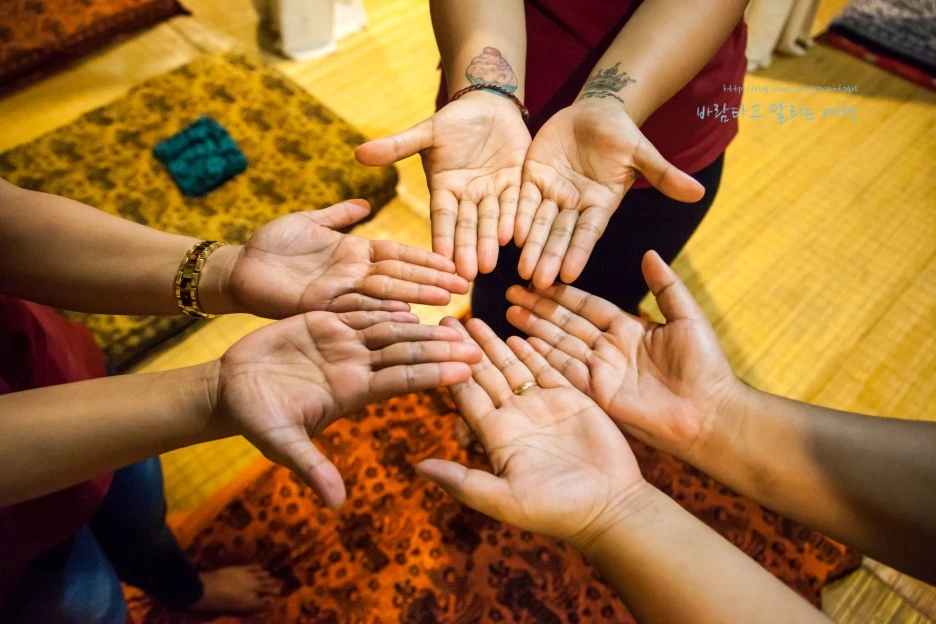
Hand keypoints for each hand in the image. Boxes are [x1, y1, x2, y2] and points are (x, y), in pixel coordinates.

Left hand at [205, 200, 469, 317]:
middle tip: (465, 285)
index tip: (452, 259)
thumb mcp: (308, 221)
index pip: (398, 254)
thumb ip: (338, 215)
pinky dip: (381, 312)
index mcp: (353, 253)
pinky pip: (356, 309)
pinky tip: (407, 316)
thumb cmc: (271, 245)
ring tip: (446, 301)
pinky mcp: (320, 307)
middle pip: (399, 276)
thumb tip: (365, 204)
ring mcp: (339, 292)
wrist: (238, 269)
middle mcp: (352, 275)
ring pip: (384, 294)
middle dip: (431, 280)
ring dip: (415, 297)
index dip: (425, 257)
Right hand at [215, 310, 481, 507]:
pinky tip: (409, 299)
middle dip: (441, 348)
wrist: (230, 389)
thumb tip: (337, 504)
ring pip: (389, 329)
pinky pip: (359, 310)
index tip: (466, 370)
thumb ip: (311, 468)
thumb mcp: (282, 445)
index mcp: (352, 392)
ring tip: (455, 318)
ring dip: (422, 325)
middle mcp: (355, 366)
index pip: (402, 379)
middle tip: (477, 344)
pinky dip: (383, 303)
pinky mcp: (323, 321)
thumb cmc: (256, 419)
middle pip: (406, 353)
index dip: (433, 373)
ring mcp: (341, 343)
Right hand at [356, 91, 531, 279]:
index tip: (440, 260)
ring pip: (492, 220)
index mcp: (444, 189)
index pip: (442, 217)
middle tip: (467, 275)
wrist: (490, 105)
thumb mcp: (426, 132)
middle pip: (467, 226)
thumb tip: (358, 153)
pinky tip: (514, 236)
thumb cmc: (454, 119)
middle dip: (467, 249)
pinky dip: (515, 219)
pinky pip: (516, 203)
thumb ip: (397, 146)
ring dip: (490, 242)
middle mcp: (468, 197)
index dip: (442, 238)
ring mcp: (493, 192)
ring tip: (488, 264)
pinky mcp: (517, 184)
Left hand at [416, 317, 643, 548]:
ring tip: (474, 318)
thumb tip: (418, 467)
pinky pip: (546, 369)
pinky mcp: (571, 399)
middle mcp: (515, 417)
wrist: (610, 507)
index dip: (448, 369)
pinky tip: (515, 332)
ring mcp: (542, 406)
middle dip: (465, 347)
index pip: (466, 395)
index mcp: (496, 436)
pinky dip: (531, 351)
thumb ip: (462, 481)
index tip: (431, 344)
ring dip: (493, 343)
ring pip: (512, 367)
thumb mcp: (504, 499)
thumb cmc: (556, 510)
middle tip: (447, 319)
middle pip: (484, 374)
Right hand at [505, 250, 737, 460]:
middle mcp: (609, 349)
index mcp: (628, 329)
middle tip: (510, 293)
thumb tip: (649, 253)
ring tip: (508, 313)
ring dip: (534, 330)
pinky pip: (565, 372)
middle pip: (565, 323)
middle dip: (538, 308)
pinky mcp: (598, 394)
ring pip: (560, 345)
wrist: (710, 413)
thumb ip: (665, 287)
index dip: (562, 293)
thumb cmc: (705, 366)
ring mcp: (601, 372)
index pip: (586, 306)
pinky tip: (523, 344)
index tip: (537, 278)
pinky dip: (544, 359)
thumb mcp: (687, 318)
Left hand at [515, 99, 704, 288]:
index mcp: (600, 204)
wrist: (594, 111)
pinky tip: (506, 236)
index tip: (568, 275)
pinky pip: (523, 201)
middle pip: (560, 235)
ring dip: (530, 246)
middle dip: (549, 258)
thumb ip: (663, 175)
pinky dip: (515, 217)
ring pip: (538, 224)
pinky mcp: (533, 179)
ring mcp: (553, 194)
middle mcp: (575, 206)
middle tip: (538, 283)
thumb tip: (698, 193)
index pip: (587, 233)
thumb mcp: (641, 152)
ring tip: (521, 270)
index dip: (577, 252)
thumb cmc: (621, 133)